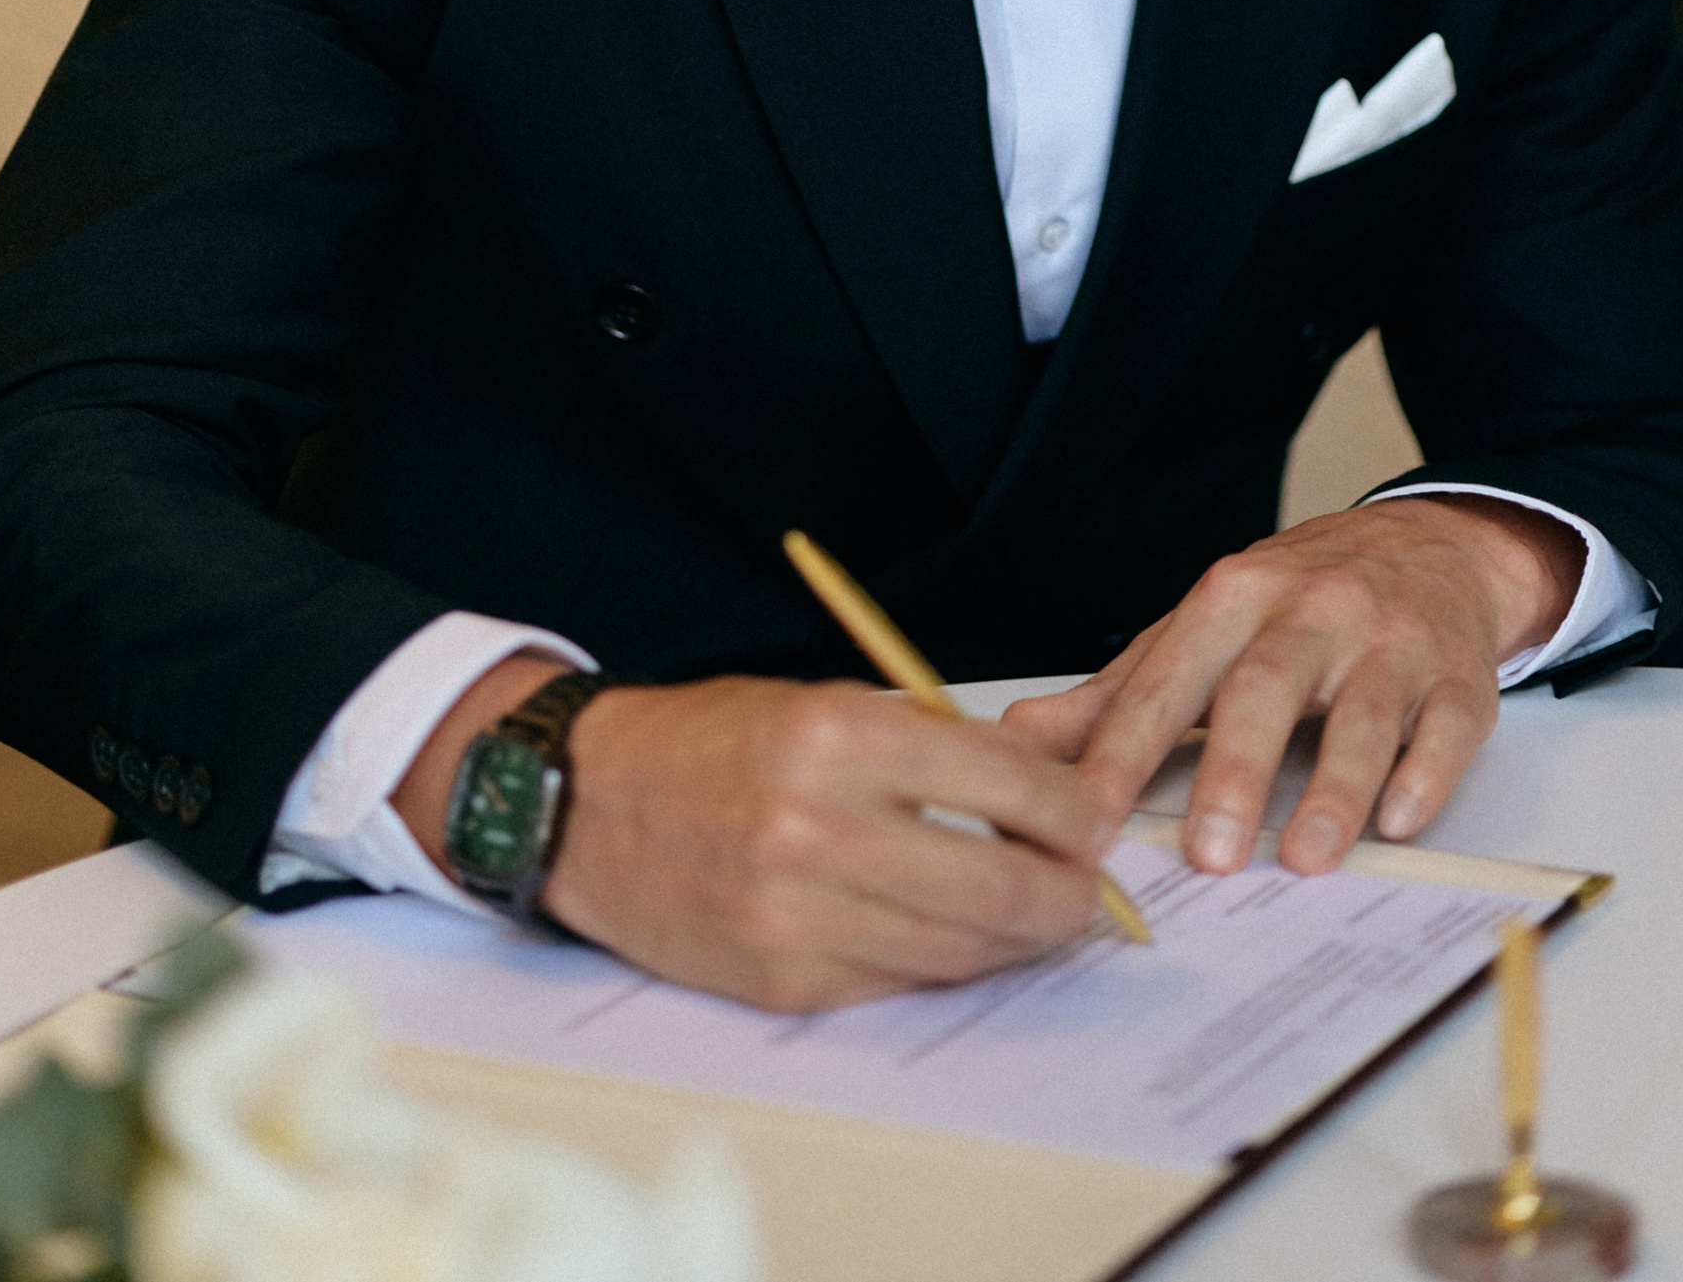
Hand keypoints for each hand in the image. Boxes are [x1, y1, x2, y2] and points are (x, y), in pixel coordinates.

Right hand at [395, 658, 1115, 1011]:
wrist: (587, 805)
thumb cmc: (713, 740)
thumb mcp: (821, 700)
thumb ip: (925, 745)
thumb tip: (1039, 794)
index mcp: (832, 737)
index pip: (1003, 784)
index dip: (1071, 809)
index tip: (1095, 817)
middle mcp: (815, 830)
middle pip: (1000, 885)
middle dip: (1069, 892)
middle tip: (1090, 886)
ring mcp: (797, 917)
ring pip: (960, 948)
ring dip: (1018, 937)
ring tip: (1041, 913)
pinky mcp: (783, 982)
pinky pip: (899, 981)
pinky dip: (942, 960)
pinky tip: (959, 935)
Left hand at [1003, 497, 1582, 879]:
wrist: (1429, 546)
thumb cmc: (1298, 604)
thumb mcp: (1204, 628)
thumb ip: (1121, 692)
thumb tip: (1021, 740)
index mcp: (1232, 597)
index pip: (1168, 679)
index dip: (1125, 749)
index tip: (1087, 820)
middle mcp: (1311, 610)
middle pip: (1264, 688)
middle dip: (1234, 771)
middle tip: (1209, 856)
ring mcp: (1391, 640)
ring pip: (1363, 714)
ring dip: (1332, 789)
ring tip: (1303, 859)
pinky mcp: (1460, 676)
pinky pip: (1445, 726)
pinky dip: (1424, 776)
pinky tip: (1399, 821)